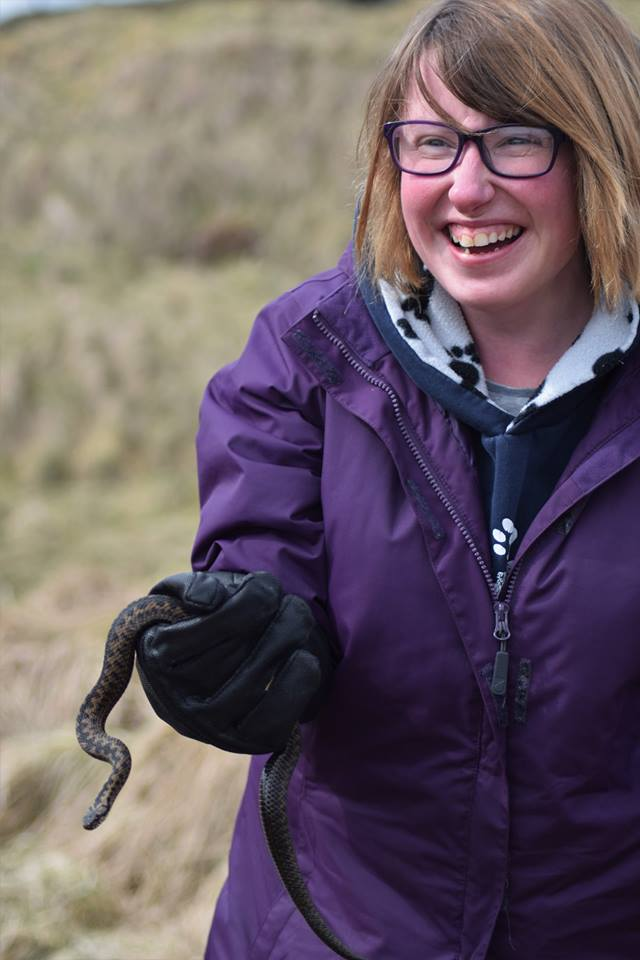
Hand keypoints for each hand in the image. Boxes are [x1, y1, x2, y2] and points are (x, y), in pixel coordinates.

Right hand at [136, 571, 336, 753]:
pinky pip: (273, 721)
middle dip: (277, 615)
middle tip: (291, 603)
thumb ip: (194, 586)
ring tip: (300, 621)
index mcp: (155, 653)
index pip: (216, 619)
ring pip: (255, 681)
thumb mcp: (191, 592)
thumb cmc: (210, 619)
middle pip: (240, 647)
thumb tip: (208, 601)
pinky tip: (306, 659)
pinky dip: (297, 686)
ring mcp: (206, 728)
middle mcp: (173, 698)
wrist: (228, 662)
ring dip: (290, 642)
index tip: (267, 585)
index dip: (254, 596)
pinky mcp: (239, 744)